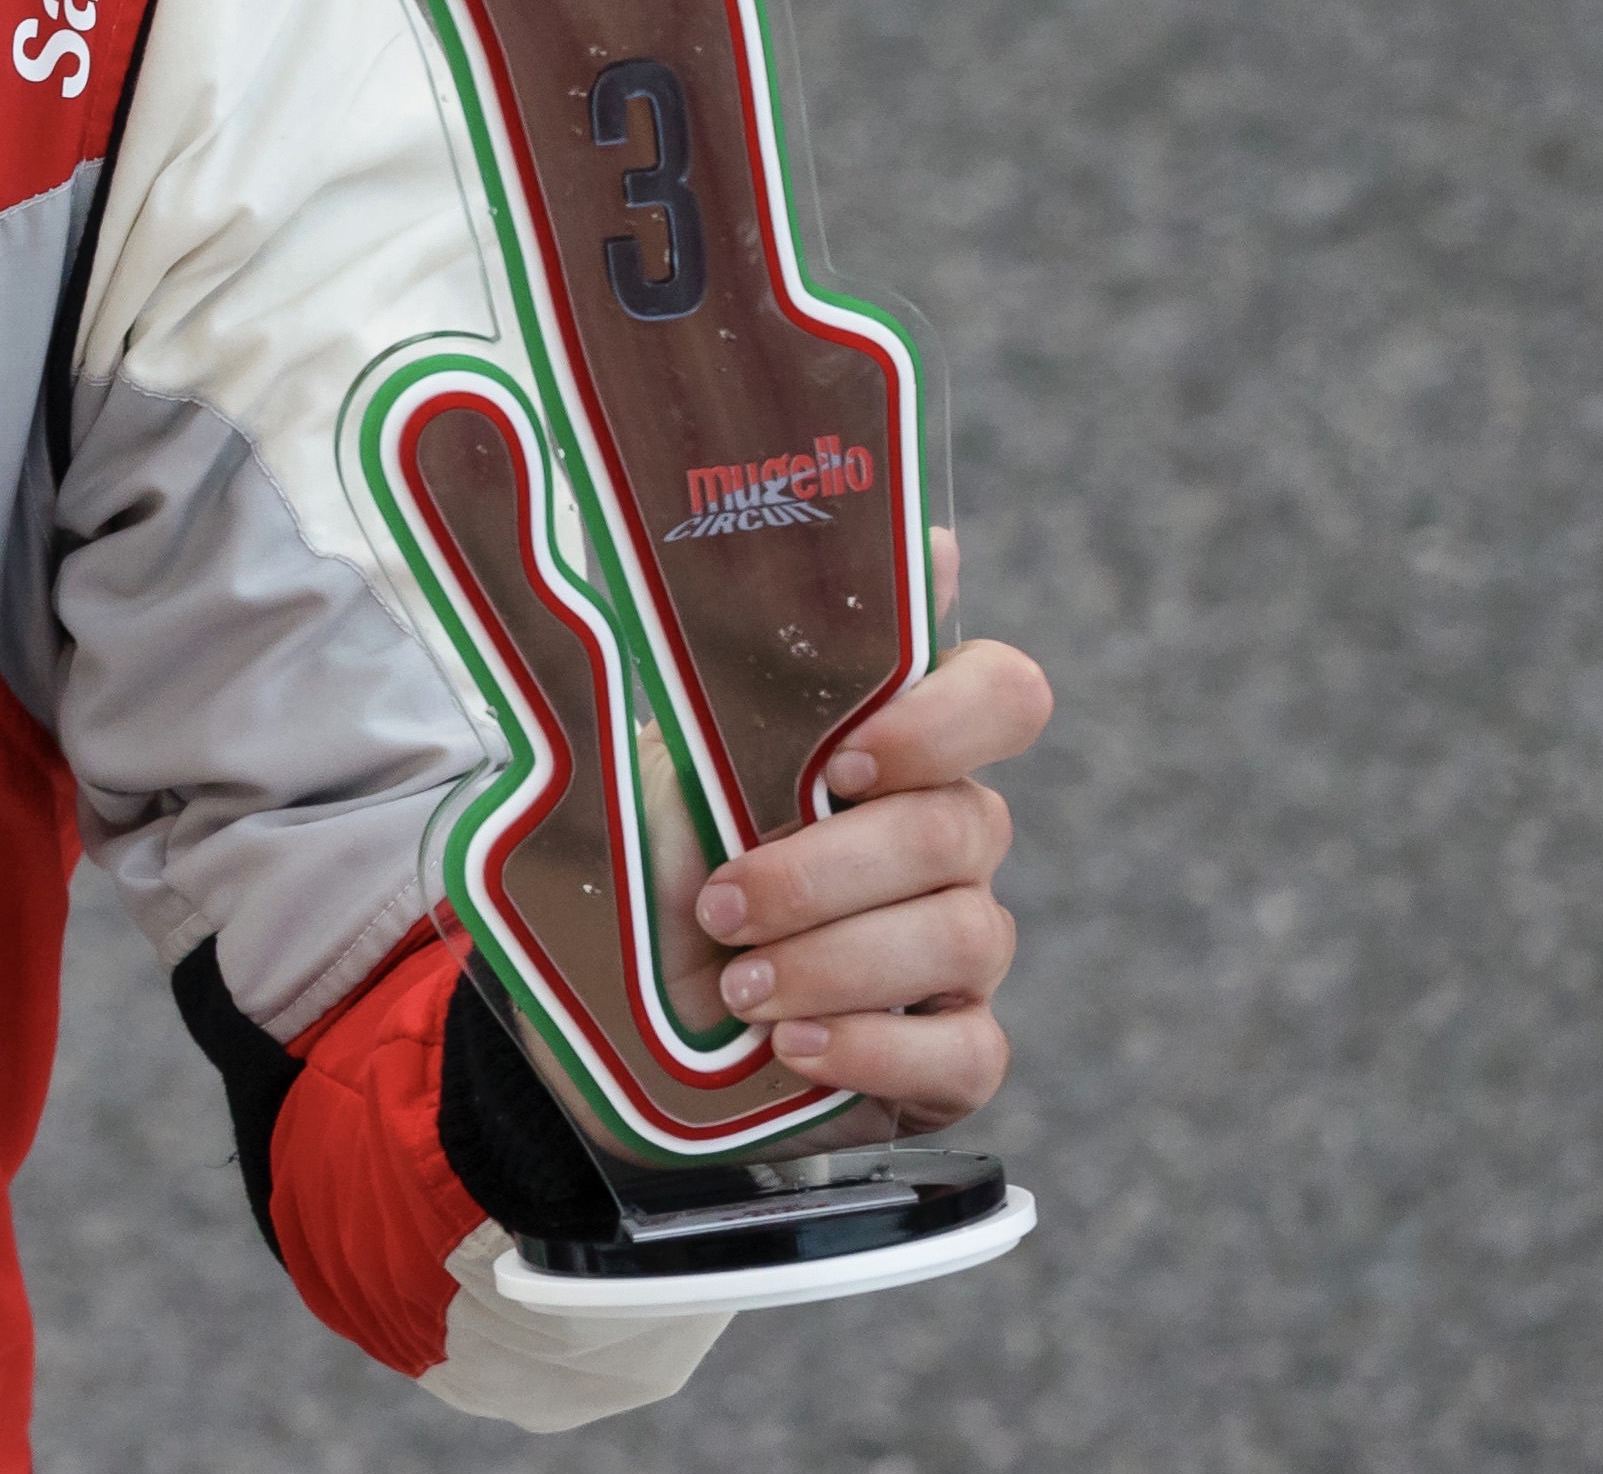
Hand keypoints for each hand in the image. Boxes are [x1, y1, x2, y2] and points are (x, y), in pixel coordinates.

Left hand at [693, 535, 1048, 1130]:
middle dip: (827, 871)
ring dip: (836, 962)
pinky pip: (970, 1053)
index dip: (947, 722)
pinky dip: (876, 1050)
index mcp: (890, 746)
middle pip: (961, 829)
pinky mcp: (950, 1055)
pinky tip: (795, 1046)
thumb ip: (747, 658)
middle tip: (723, 903)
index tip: (844, 763)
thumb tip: (907, 547)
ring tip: (735, 990)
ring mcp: (958, 950)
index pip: (1002, 695)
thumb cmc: (643, 857)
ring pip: (968, 938)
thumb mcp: (659, 755)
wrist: (600, 1003)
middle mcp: (947, 837)